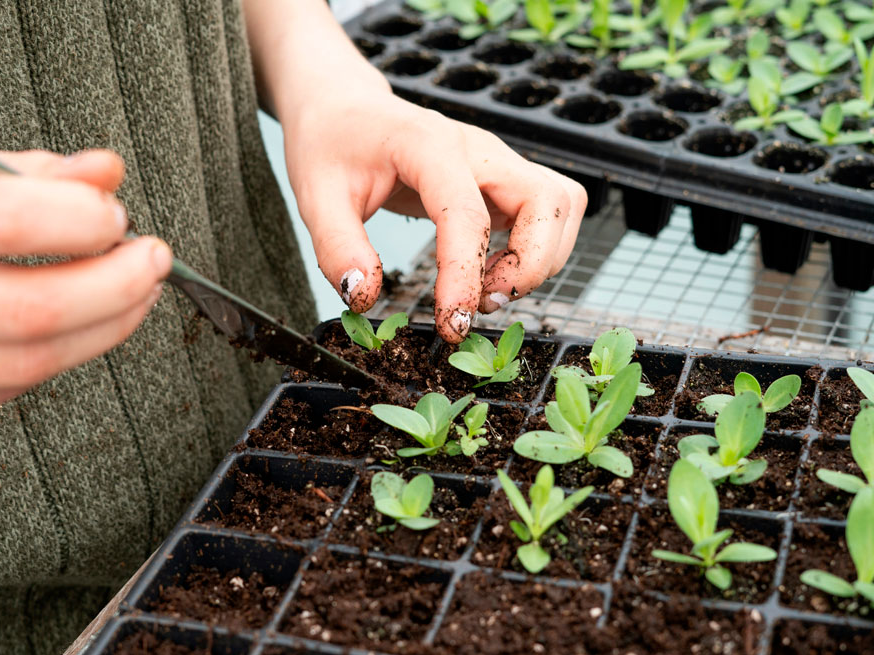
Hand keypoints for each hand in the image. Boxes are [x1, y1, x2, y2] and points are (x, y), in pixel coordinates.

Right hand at [0, 150, 168, 433]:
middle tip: (152, 262)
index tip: (118, 215)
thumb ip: (28, 171)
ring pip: (30, 364)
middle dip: (116, 287)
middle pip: (29, 310)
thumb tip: (107, 174)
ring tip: (133, 295)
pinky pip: (8, 391)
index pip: (1, 221)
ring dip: (105, 327)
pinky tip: (78, 328)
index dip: (80, 221)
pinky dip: (60, 357)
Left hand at [283, 92, 585, 342]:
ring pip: (561, 205)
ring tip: (488, 292)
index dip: (465, 275)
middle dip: (531, 265)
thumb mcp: (315, 196)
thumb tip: (364, 296)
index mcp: (429, 145)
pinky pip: (549, 213)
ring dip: (541, 259)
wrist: (344, 109)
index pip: (467, 214)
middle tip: (484, 304)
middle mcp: (478, 148)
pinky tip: (490, 274)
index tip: (452, 323)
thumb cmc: (330, 146)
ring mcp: (497, 161)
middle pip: (549, 200)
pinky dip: (537, 251)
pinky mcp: (502, 180)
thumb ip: (338, 248)